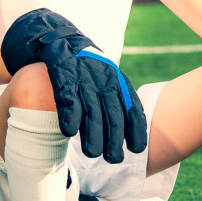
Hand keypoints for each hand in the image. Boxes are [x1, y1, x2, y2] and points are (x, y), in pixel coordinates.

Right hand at [1, 9, 145, 162]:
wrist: (65, 41)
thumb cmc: (91, 71)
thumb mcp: (110, 82)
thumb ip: (119, 104)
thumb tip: (127, 138)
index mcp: (119, 84)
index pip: (132, 108)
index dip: (136, 129)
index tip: (137, 149)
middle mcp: (104, 82)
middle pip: (112, 114)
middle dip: (114, 139)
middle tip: (113, 160)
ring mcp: (85, 79)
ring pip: (91, 110)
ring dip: (92, 134)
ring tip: (92, 154)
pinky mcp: (64, 76)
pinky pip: (68, 99)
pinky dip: (69, 116)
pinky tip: (68, 133)